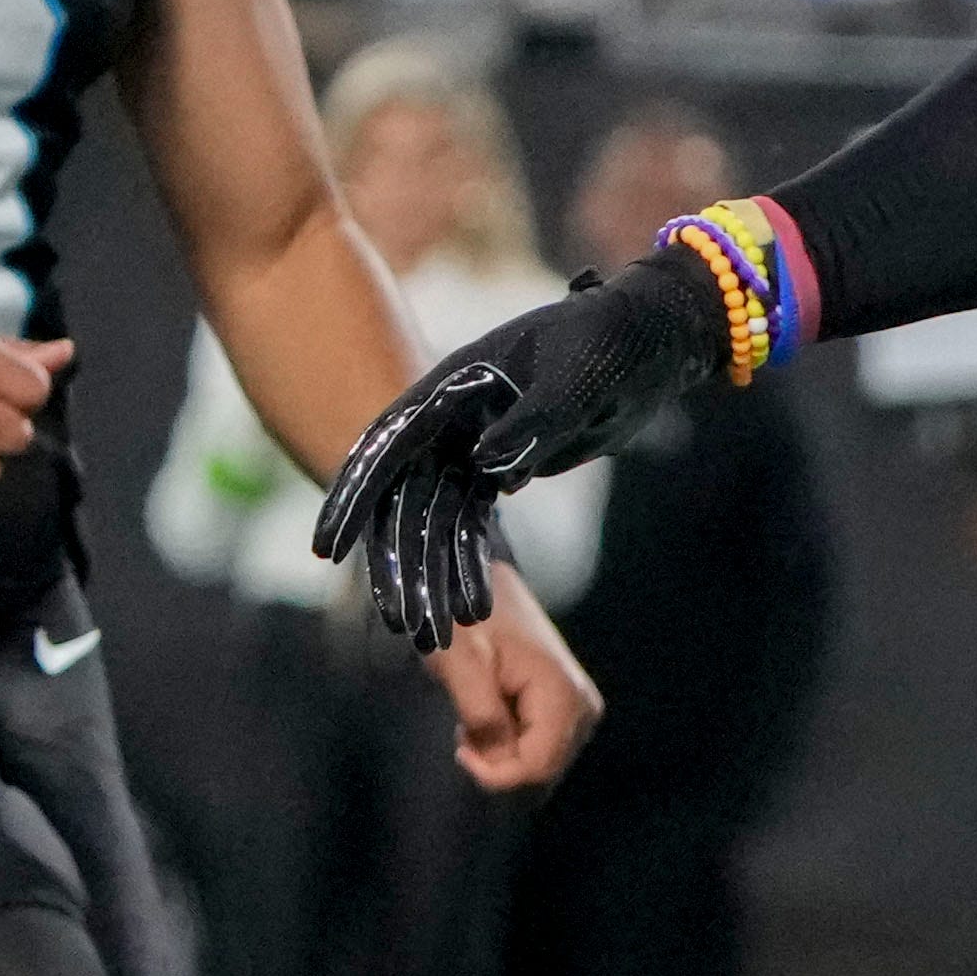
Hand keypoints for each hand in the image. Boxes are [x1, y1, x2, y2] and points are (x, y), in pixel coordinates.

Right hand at [313, 263, 733, 652]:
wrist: (649, 339)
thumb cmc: (608, 341)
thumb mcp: (577, 376)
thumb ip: (535, 419)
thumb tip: (489, 466)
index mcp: (455, 384)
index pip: (389, 443)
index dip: (355, 495)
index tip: (327, 548)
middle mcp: (452, 420)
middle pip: (405, 496)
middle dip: (398, 561)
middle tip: (398, 622)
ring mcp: (473, 446)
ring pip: (436, 520)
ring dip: (432, 576)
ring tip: (432, 636)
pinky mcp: (501, 469)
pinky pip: (472, 525)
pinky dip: (467, 565)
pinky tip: (468, 612)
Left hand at [431, 569, 602, 793]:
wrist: (479, 581)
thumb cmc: (467, 617)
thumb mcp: (462, 665)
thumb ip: (482, 717)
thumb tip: (499, 762)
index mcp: (562, 694)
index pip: (538, 765)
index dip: (496, 772)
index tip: (461, 748)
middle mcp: (583, 705)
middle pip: (544, 767)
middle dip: (500, 761)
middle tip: (466, 731)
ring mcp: (580, 704)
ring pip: (543, 758)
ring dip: (505, 750)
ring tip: (476, 718)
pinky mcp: (569, 702)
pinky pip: (544, 742)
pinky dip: (513, 739)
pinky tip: (493, 713)